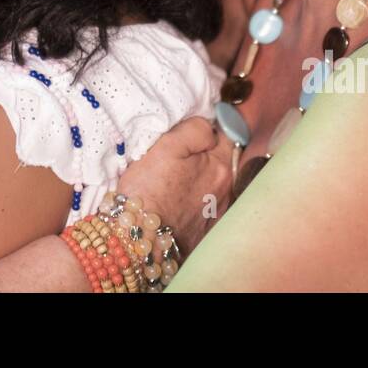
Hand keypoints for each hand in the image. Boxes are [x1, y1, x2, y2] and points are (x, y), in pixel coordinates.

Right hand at [116, 117, 231, 254]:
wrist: (140, 239)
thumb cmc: (149, 190)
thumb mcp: (167, 146)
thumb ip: (195, 130)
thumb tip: (209, 128)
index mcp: (220, 166)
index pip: (225, 134)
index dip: (208, 128)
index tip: (190, 131)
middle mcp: (227, 191)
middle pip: (220, 160)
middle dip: (205, 155)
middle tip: (178, 157)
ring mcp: (218, 214)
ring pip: (213, 184)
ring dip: (200, 179)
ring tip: (175, 182)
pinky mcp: (206, 233)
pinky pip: (205, 207)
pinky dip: (195, 201)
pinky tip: (177, 203)